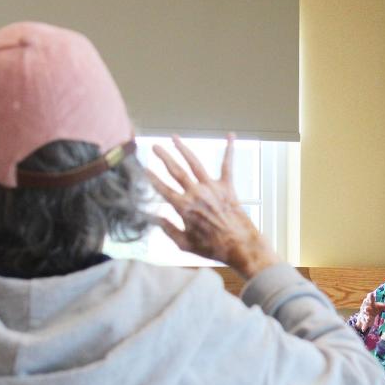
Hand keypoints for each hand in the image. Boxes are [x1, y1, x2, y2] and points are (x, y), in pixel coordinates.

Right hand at [147, 134, 278, 279]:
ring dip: (183, 149)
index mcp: (183, 207)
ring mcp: (212, 188)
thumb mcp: (184, 245)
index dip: (152, 178)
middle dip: (163, 157)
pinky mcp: (227, 187)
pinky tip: (230, 135)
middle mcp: (196, 193)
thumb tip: (155, 218)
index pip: (162, 189)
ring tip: (174, 138)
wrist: (240, 246)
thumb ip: (168, 230)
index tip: (144, 169)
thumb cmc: (212, 249)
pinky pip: (227, 165)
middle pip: (176, 171)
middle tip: (154, 146)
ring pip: (194, 163)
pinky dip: (229, 149)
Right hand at [355, 291, 384, 331]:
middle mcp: (365, 308)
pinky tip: (363, 329)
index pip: (369, 298)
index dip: (370, 296)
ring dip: (365, 318)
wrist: (364, 313)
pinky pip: (363, 323)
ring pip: (364, 316)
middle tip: (367, 308)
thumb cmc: (373, 308)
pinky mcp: (363, 320)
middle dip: (366, 308)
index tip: (371, 294)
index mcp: (369, 302)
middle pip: (366, 307)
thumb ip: (383, 306)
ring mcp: (364, 314)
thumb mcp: (378, 306)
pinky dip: (364, 326)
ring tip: (367, 319)